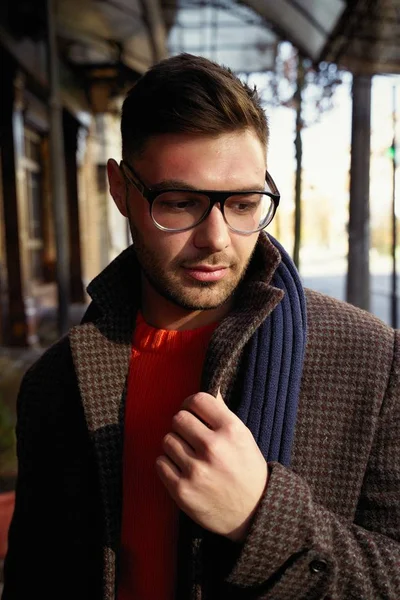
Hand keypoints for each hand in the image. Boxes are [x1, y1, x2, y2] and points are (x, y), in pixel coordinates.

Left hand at [155, 389, 267, 542]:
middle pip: (178, 419)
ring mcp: (196, 470)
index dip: (190, 404)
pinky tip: (181, 468)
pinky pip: (160, 463)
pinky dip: (167, 464)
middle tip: (189, 436)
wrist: (253, 513)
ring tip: (188, 455)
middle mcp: (213, 448)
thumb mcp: (243, 437)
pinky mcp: (182, 490)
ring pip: (167, 440)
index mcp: (231, 430)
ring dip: (174, 445)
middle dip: (182, 426)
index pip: (198, 400)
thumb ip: (223, 415)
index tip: (191, 411)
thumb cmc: (247, 470)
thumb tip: (211, 392)